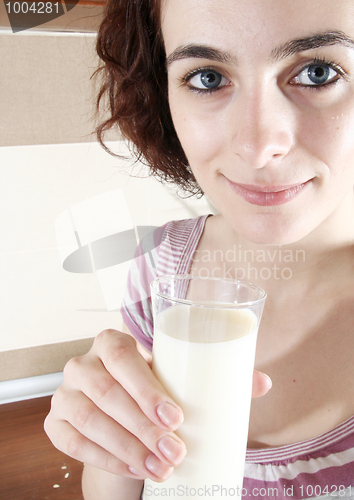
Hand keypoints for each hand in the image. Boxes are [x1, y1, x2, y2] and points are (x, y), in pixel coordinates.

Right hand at [44, 330, 270, 482]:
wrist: (123, 420)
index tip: (177, 417)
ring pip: (87, 418)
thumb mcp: (178, 383)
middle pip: (105, 390)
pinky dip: (106, 459)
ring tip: (162, 468)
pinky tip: (136, 470)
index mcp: (111, 343)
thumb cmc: (154, 395)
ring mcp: (64, 394)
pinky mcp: (55, 424)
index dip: (145, 386)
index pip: (121, 353)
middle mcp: (82, 363)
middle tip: (176, 452)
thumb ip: (217, 379)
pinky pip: (72, 443)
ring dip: (126, 447)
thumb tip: (263, 382)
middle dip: (142, 426)